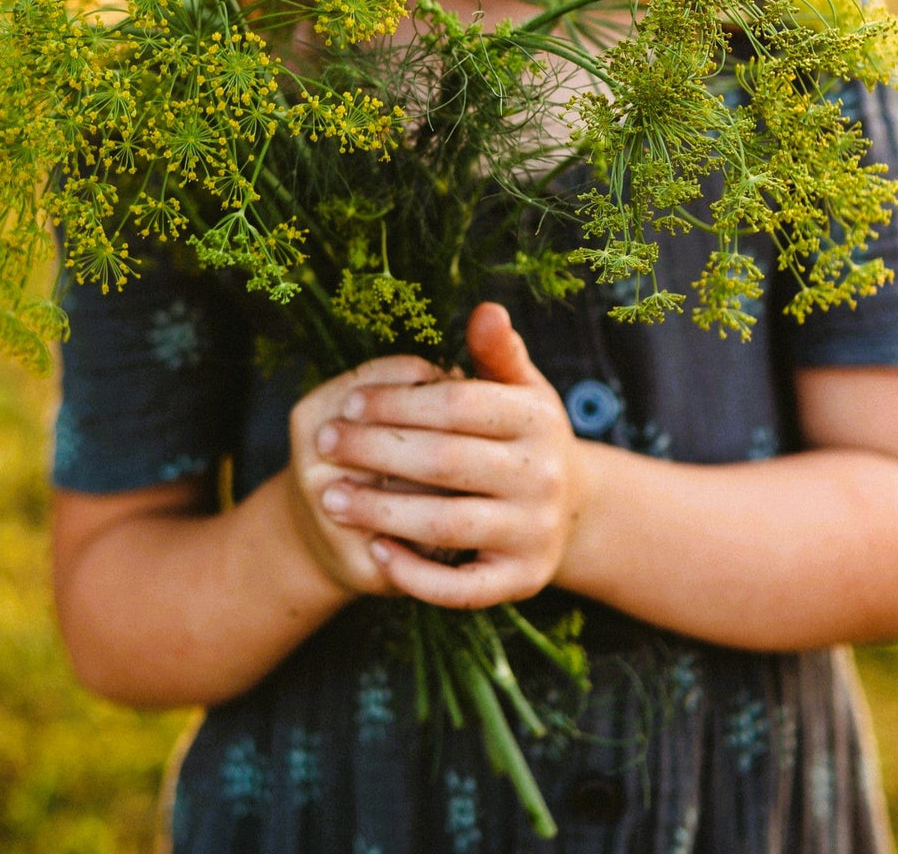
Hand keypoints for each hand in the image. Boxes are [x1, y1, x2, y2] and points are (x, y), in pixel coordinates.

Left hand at [315, 302, 586, 608]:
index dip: (398, 401)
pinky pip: (462, 588)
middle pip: (444, 461)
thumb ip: (497, 352)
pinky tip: (375, 550)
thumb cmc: (523, 435)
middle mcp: (543, 475)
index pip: (457, 403)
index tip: (350, 402)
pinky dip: (416, 574)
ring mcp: (535, 532)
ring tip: (330, 498)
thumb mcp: (519, 388)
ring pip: (446, 524)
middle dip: (375, 451)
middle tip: (326, 444)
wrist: (572, 510)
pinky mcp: (524, 580)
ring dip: (379, 512)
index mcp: (538, 418)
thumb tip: (486, 310)